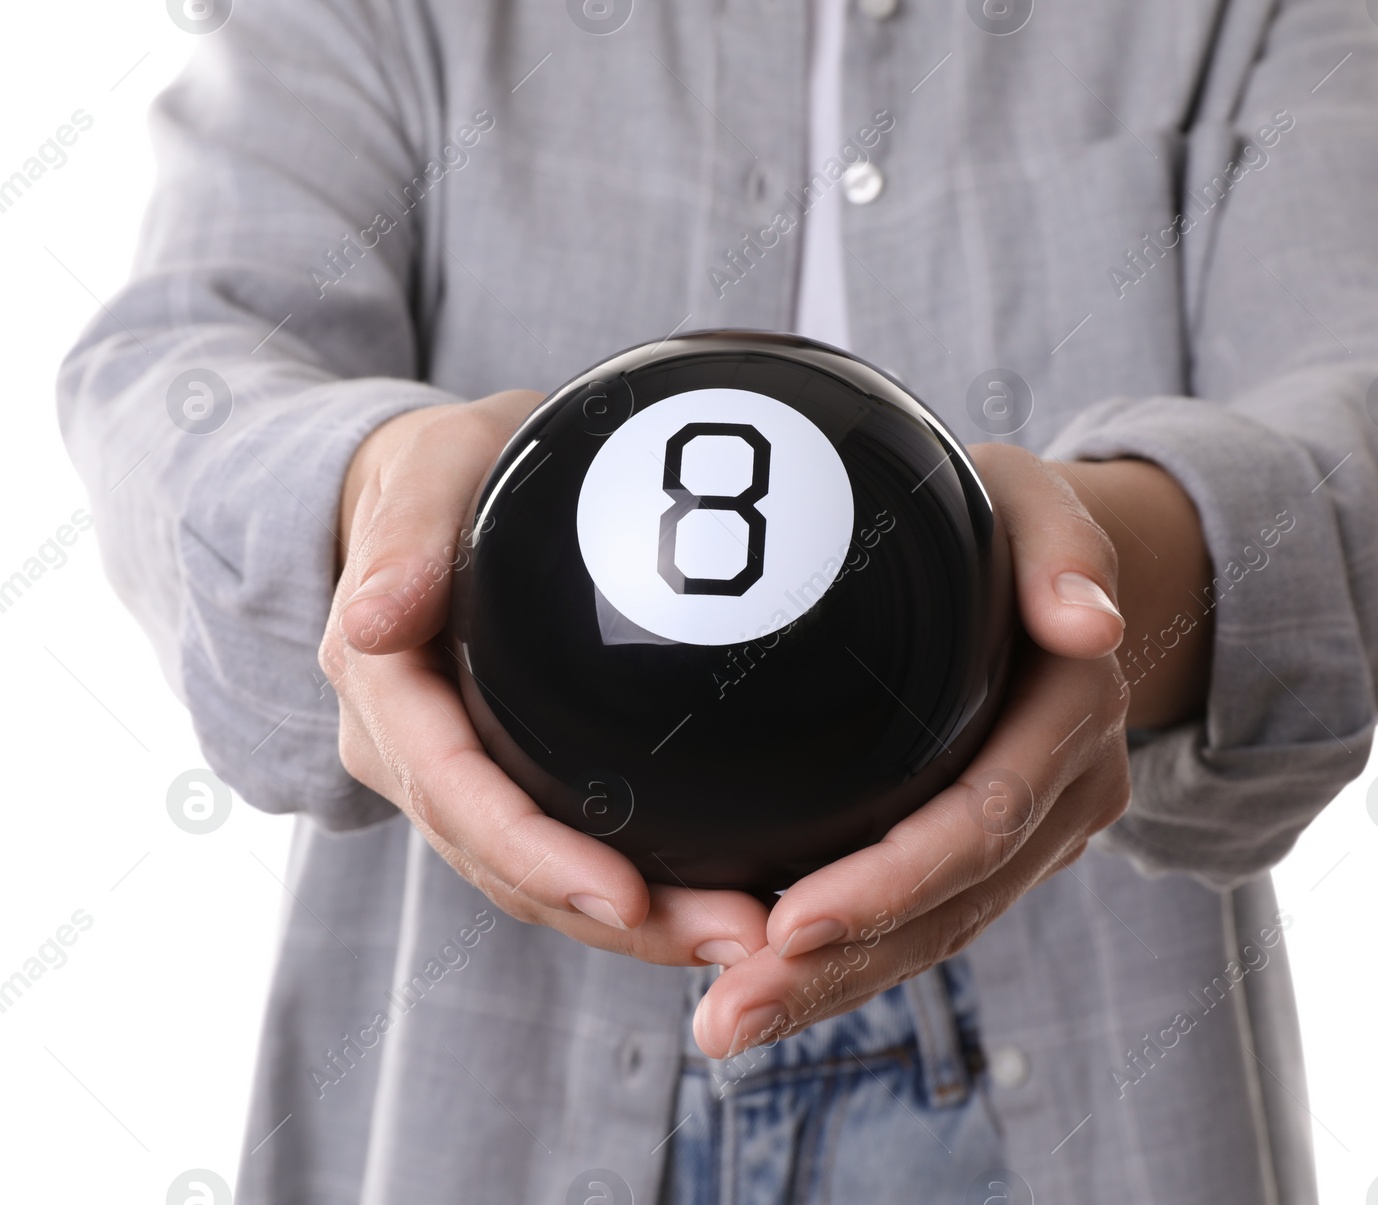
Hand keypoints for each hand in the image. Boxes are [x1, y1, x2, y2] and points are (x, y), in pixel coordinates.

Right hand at [317, 390, 769, 967]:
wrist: (420, 495)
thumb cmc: (433, 472)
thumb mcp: (422, 472)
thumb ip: (401, 535)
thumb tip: (372, 619)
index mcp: (385, 690)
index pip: (457, 794)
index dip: (538, 857)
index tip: (629, 896)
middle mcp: (410, 754)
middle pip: (509, 865)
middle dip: (616, 918)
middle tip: (738, 939)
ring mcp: (453, 776)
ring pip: (538, 880)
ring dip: (639, 923)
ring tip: (748, 938)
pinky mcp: (501, 778)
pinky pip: (559, 853)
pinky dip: (634, 887)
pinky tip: (718, 896)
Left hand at [691, 444, 1211, 1058]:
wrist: (1050, 571)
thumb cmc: (1012, 521)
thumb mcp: (1038, 501)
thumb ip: (1065, 547)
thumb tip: (1090, 628)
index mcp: (1074, 716)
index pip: (984, 818)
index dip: (894, 879)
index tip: (790, 918)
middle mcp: (1065, 794)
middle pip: (952, 906)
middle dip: (840, 969)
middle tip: (725, 1015)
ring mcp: (1032, 836)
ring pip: (933, 935)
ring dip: (830, 990)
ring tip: (723, 1025)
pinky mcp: (989, 853)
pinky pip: (921, 920)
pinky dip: (845, 961)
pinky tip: (760, 989)